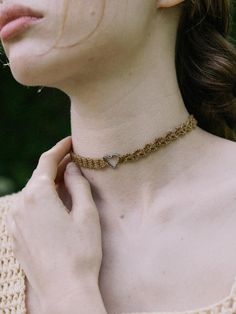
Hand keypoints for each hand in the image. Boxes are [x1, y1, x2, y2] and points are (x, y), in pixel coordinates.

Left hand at [5, 136, 102, 308]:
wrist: (63, 291)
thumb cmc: (80, 252)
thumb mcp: (86, 213)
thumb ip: (78, 185)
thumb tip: (72, 167)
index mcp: (38, 195)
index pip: (47, 161)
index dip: (61, 148)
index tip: (72, 141)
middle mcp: (22, 205)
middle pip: (39, 175)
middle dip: (57, 164)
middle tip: (75, 160)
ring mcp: (17, 221)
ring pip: (33, 191)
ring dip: (50, 182)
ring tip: (68, 179)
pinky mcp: (17, 235)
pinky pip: (28, 207)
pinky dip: (42, 198)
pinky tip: (56, 203)